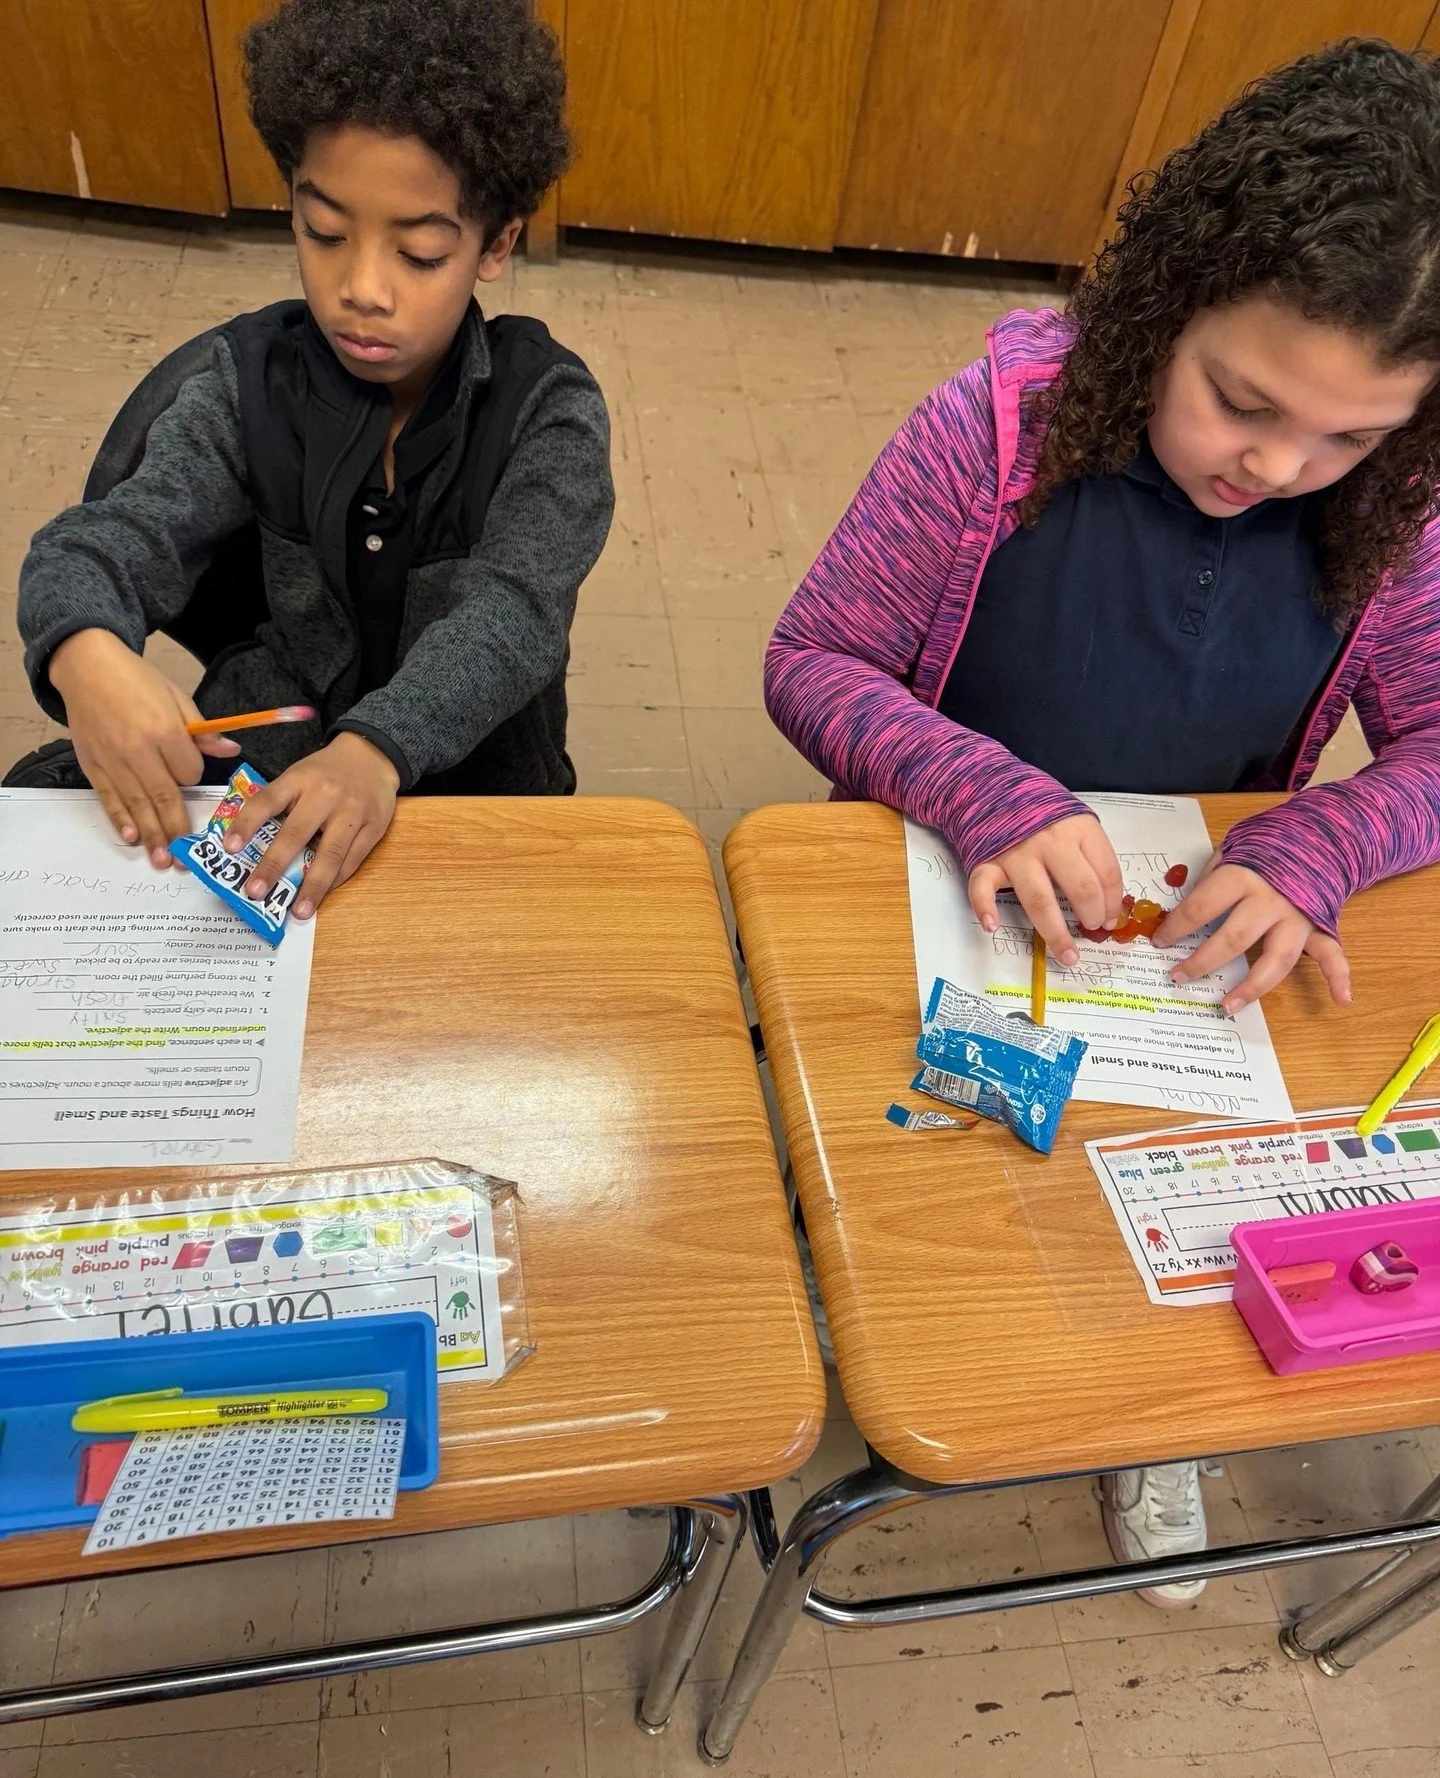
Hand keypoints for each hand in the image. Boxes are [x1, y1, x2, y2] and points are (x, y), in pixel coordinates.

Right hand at [48, 628, 240, 866]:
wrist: (88, 667)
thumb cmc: (136, 680)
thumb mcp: (177, 697)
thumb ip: (202, 731)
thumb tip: (231, 749)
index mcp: (165, 730)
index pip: (189, 772)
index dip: (193, 777)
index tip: (189, 774)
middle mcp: (138, 749)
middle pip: (164, 796)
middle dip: (177, 828)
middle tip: (187, 858)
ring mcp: (113, 759)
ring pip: (137, 804)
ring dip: (151, 834)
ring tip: (162, 860)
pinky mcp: (93, 764)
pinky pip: (109, 797)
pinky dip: (120, 818)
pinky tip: (131, 837)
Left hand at [222, 732, 398, 918]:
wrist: (372, 756)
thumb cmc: (326, 771)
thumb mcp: (299, 774)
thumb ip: (279, 802)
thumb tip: (251, 844)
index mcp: (299, 779)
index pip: (267, 801)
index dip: (246, 825)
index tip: (229, 849)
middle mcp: (325, 795)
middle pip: (296, 833)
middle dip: (274, 865)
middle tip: (255, 892)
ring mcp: (352, 812)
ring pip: (330, 854)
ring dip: (313, 886)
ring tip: (299, 912)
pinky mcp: (374, 827)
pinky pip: (352, 860)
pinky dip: (336, 880)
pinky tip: (322, 895)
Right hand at [968, 814, 1124, 965]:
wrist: (994, 788)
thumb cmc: (1041, 812)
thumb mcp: (1075, 820)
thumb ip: (1091, 853)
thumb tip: (1110, 903)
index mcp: (1078, 828)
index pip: (1107, 872)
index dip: (1114, 902)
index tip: (1112, 920)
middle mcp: (1050, 841)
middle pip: (1081, 888)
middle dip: (1093, 917)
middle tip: (1092, 930)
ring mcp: (1017, 853)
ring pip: (1040, 900)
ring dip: (1055, 932)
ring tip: (1067, 954)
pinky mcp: (987, 861)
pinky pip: (983, 887)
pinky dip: (985, 907)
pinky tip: (992, 926)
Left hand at [1154, 861, 1350, 1011]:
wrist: (1321, 833)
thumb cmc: (1270, 844)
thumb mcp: (1233, 847)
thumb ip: (1212, 876)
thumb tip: (1185, 908)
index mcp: (1243, 877)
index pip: (1201, 908)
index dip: (1176, 928)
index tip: (1159, 942)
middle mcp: (1271, 901)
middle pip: (1233, 940)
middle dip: (1201, 962)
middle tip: (1177, 977)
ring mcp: (1299, 917)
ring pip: (1276, 959)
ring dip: (1252, 986)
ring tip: (1227, 1006)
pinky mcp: (1321, 925)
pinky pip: (1332, 954)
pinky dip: (1340, 977)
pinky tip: (1342, 999)